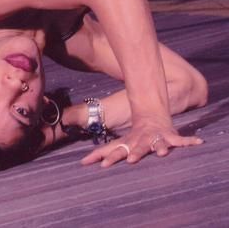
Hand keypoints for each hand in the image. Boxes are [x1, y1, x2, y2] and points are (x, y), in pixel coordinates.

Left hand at [80, 116, 203, 167]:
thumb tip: (82, 162)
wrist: (151, 114)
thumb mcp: (119, 143)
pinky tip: (198, 143)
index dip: (109, 157)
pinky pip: (181, 140)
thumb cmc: (134, 136)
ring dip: (160, 147)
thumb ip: (102, 153)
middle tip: (132, 160)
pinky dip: (189, 142)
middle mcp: (142, 140)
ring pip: (158, 143)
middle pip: (137, 148)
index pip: (117, 151)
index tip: (101, 165)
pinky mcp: (170, 136)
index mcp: (130, 143)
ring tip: (163, 153)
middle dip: (136, 153)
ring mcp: (156, 137)